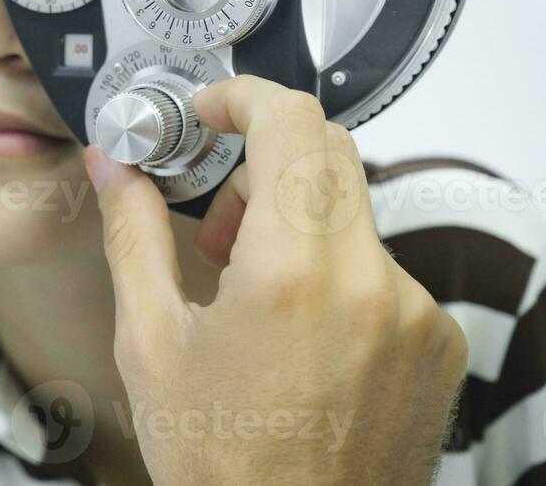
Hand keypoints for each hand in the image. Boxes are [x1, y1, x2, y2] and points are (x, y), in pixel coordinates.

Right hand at [85, 76, 467, 485]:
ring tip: (244, 283)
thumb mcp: (149, 342)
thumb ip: (133, 232)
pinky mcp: (435, 343)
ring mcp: (415, 313)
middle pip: (327, 152)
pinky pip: (382, 265)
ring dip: (294, 216)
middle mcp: (373, 280)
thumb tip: (110, 162)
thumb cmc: (219, 462)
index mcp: (295, 270)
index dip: (240, 96)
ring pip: (353, 210)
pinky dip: (332, 267)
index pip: (290, 122)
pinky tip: (291, 327)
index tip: (205, 110)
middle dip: (261, 157)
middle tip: (214, 210)